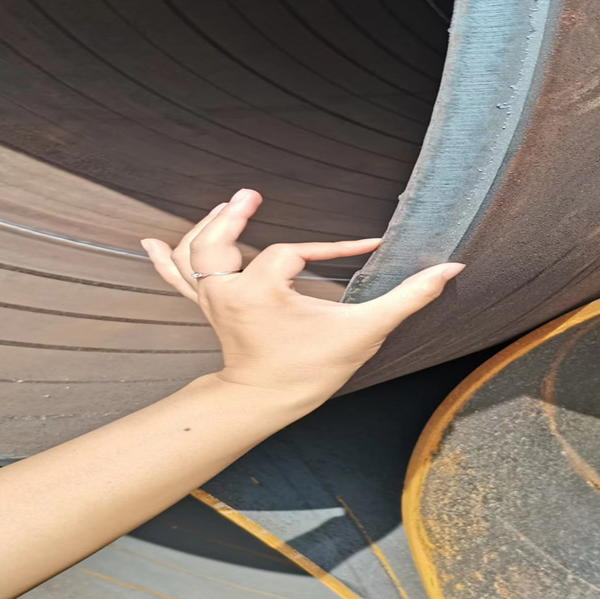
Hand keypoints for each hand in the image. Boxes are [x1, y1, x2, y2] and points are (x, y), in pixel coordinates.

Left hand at [141, 189, 463, 402]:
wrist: (265, 403)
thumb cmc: (311, 370)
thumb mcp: (362, 332)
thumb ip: (408, 297)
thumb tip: (451, 267)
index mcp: (260, 292)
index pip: (292, 252)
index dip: (332, 247)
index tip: (365, 250)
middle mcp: (227, 292)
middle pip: (217, 239)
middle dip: (235, 215)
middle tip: (251, 194)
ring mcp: (212, 299)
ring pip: (193, 252)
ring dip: (207, 225)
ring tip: (229, 206)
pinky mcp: (206, 306)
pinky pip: (176, 278)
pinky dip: (163, 259)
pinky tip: (149, 242)